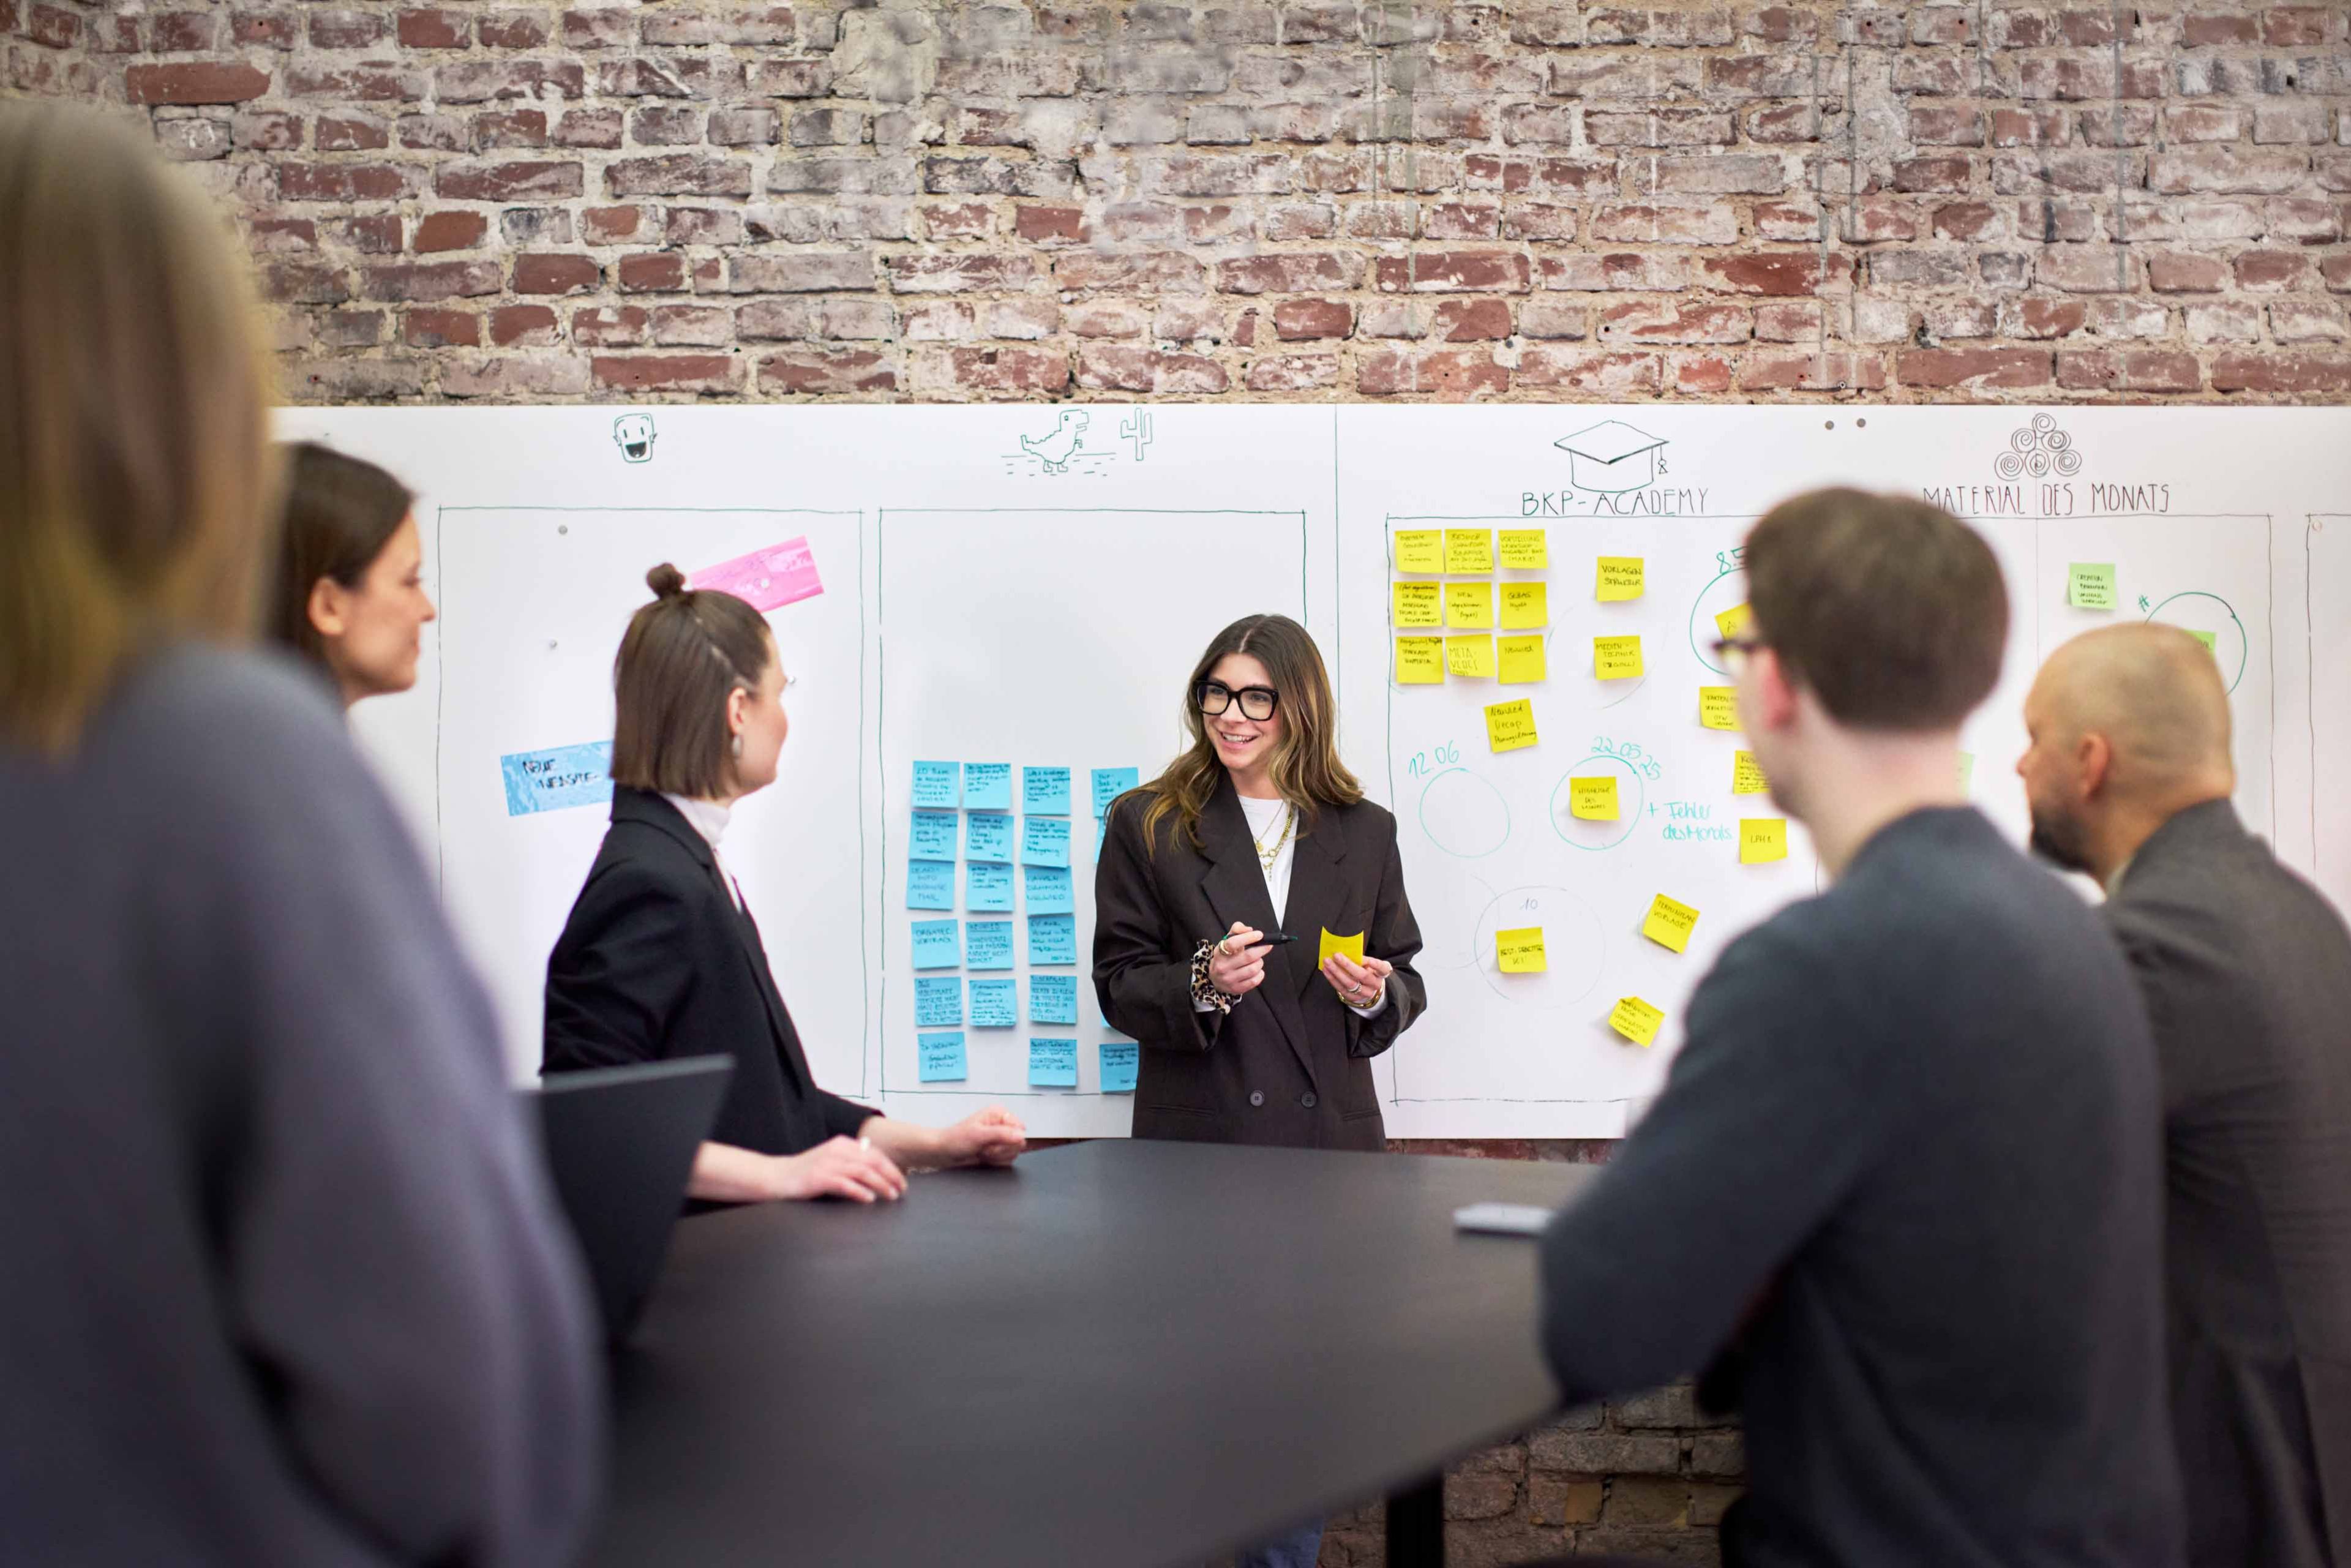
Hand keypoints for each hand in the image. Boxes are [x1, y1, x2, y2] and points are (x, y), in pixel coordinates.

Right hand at [769, 1136, 906, 1202]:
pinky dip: (859, 1191)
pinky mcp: (819, 1178)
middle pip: (872, 1161)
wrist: (775, 1176)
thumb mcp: (830, 1162)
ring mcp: (828, 1163)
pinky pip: (845, 1184)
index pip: (874, 1153)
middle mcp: (837, 1150)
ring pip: (862, 1172)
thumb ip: (850, 1163)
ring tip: (891, 1195)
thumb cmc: (804, 1173)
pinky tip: (869, 1199)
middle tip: (902, 1190)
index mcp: (842, 1144)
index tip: (902, 1181)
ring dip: (880, 1184)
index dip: (891, 1167)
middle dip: (891, 1175)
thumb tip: (877, 1175)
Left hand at [941, 1107, 1026, 1166]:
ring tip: (982, 1152)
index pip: (1020, 1129)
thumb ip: (1001, 1134)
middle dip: (1001, 1149)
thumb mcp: (978, 1135)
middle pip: (1018, 1143)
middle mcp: (1002, 1125)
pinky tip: (984, 1157)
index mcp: (999, 1114)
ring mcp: (1001, 1139)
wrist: (944, 1153)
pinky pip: (1008, 1159)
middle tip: (985, 1148)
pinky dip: (996, 1161)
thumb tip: (1021, 1136)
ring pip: (1013, 1153)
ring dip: (997, 1156)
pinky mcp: (998, 1150)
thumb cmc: (956, 1139)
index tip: (994, 1142)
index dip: (1010, 1139)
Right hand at [1206, 921, 1269, 995]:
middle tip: (1268, 945)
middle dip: (1262, 949)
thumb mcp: (1226, 941)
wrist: (1215, 979)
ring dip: (1260, 962)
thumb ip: (1237, 930)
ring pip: (1253, 969)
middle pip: (1248, 956)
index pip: (1233, 943)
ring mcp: (1229, 979)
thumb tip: (1249, 930)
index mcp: (1219, 953)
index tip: (1259, 935)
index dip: (1248, 938)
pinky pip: (1255, 980)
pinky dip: (1260, 973)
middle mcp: (1223, 967)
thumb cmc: (1224, 957)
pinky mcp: (1237, 988)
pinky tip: (1256, 970)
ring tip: (1257, 960)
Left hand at [1320, 951, 1391, 1009]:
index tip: (1367, 959)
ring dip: (1337, 972)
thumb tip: (1347, 950)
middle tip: (1336, 955)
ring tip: (1327, 962)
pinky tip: (1326, 970)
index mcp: (1381, 974)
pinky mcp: (1353, 998)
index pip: (1382, 968)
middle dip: (1348, 965)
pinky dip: (1332, 978)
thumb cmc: (1368, 972)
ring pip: (1350, 983)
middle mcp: (1374, 984)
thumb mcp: (1370, 964)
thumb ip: (1362, 959)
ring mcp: (1364, 993)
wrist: (1368, 989)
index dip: (1375, 964)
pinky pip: (1341, 989)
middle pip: (1362, 975)